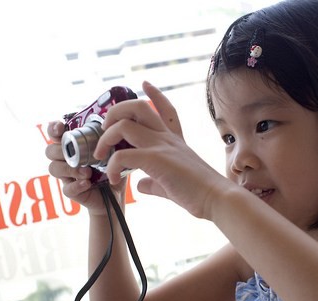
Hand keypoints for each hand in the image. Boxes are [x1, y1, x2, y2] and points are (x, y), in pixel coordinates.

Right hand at [45, 121, 125, 214]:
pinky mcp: (72, 191)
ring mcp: (67, 175)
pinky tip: (87, 183)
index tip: (60, 129)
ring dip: (70, 169)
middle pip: (50, 151)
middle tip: (76, 154)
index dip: (53, 129)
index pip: (56, 134)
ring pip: (54, 168)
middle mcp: (66, 159)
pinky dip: (77, 185)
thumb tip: (111, 123)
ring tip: (88, 172)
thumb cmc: (111, 167)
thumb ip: (108, 138)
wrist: (115, 193)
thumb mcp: (113, 150)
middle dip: (60, 151)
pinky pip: (67, 188)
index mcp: (73, 146)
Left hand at [95, 81, 230, 218]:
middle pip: (138, 106)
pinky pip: (122, 155)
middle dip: (115, 112)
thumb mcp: (172, 184)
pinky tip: (113, 178)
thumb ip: (154, 182)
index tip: (145, 83)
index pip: (166, 110)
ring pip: (124, 124)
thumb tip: (141, 184)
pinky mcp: (155, 159)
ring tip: (101, 155)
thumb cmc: (200, 193)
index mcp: (175, 141)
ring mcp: (161, 146)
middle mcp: (167, 138)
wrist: (216, 198)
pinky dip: (112, 166)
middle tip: (106, 129)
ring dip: (105, 138)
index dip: (154, 94)